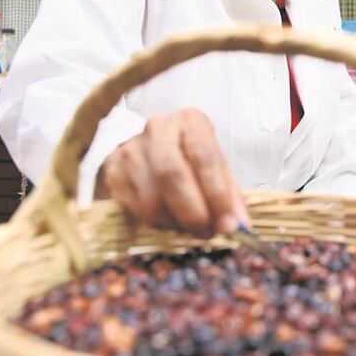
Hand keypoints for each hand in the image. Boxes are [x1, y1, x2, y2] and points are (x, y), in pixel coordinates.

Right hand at [95, 108, 250, 237]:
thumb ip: (229, 195)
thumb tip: (241, 227)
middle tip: (208, 233)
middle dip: (194, 213)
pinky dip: (159, 225)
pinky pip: (137, 210)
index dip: (217, 194)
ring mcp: (131, 150)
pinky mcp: (114, 173)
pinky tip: (171, 222)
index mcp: (190, 121)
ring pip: (152, 198)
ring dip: (177, 223)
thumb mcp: (215, 167)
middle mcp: (157, 129)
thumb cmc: (189, 159)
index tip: (229, 224)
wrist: (147, 150)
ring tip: (192, 229)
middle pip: (172, 174)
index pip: (203, 155)